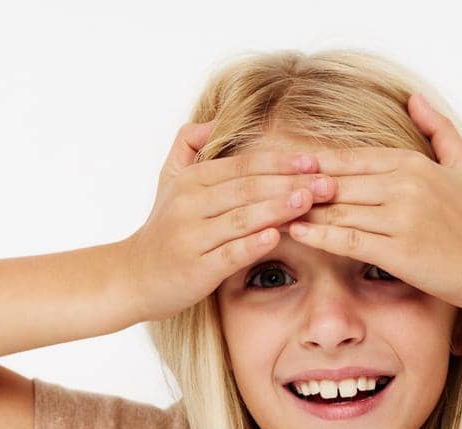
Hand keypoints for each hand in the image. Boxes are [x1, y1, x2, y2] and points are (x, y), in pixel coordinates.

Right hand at [121, 120, 335, 322]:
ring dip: (277, 208)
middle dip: (290, 183)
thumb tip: (214, 119)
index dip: (279, 161)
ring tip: (310, 201)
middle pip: (247, 188)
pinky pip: (228, 253)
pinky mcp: (195, 268)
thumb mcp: (169, 179)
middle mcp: (190, 204)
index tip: (314, 160)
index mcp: (191, 181)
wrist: (133, 276)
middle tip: (327, 182)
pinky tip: (276, 237)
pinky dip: (252, 244)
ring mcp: (192, 237)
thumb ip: (187, 144)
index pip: (242, 165)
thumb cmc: (163, 229)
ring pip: (240, 218)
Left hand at [284, 93, 461, 311]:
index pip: (348, 157)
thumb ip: (437, 129)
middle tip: (263, 187)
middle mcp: (402, 184)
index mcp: (411, 162)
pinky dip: (316, 234)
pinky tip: (293, 232)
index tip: (282, 166)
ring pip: (335, 208)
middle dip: (297, 184)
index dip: (312, 162)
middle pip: (335, 180)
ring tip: (267, 211)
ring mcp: (399, 217)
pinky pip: (346, 238)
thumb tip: (413, 98)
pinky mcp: (397, 249)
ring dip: (300, 208)